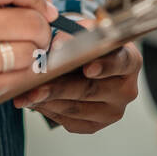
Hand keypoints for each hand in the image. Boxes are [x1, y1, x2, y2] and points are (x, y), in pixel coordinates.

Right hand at [0, 0, 56, 134]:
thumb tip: (46, 7)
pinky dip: (22, 75)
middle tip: (35, 36)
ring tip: (19, 55)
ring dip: (33, 55)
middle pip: (30, 19)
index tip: (41, 9)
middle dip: (41, 30)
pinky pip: (20, 78)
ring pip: (29, 51)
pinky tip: (8, 72)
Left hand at [11, 17, 141, 132]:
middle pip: (90, 90)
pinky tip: (34, 101)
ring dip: (48, 102)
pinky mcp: (95, 125)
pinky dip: (48, 111)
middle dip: (59, 88)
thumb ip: (72, 35)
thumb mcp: (83, 30)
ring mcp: (112, 111)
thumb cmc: (88, 43)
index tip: (87, 68)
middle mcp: (126, 90)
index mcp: (130, 61)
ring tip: (26, 94)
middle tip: (36, 86)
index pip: (120, 63)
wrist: (88, 61)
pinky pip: (69, 121)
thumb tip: (56, 47)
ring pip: (76, 109)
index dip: (104, 66)